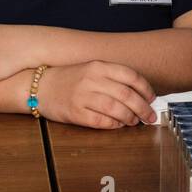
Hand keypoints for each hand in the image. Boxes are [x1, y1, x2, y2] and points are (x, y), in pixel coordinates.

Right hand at [35, 61, 156, 128]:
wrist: (39, 86)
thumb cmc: (69, 79)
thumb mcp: (91, 69)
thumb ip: (113, 78)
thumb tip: (140, 93)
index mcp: (98, 66)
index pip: (131, 76)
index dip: (146, 89)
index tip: (152, 98)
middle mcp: (91, 79)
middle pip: (126, 95)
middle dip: (143, 108)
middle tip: (150, 116)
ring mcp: (82, 96)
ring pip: (115, 108)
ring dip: (130, 117)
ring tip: (134, 121)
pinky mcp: (74, 112)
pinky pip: (100, 121)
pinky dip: (113, 125)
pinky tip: (118, 125)